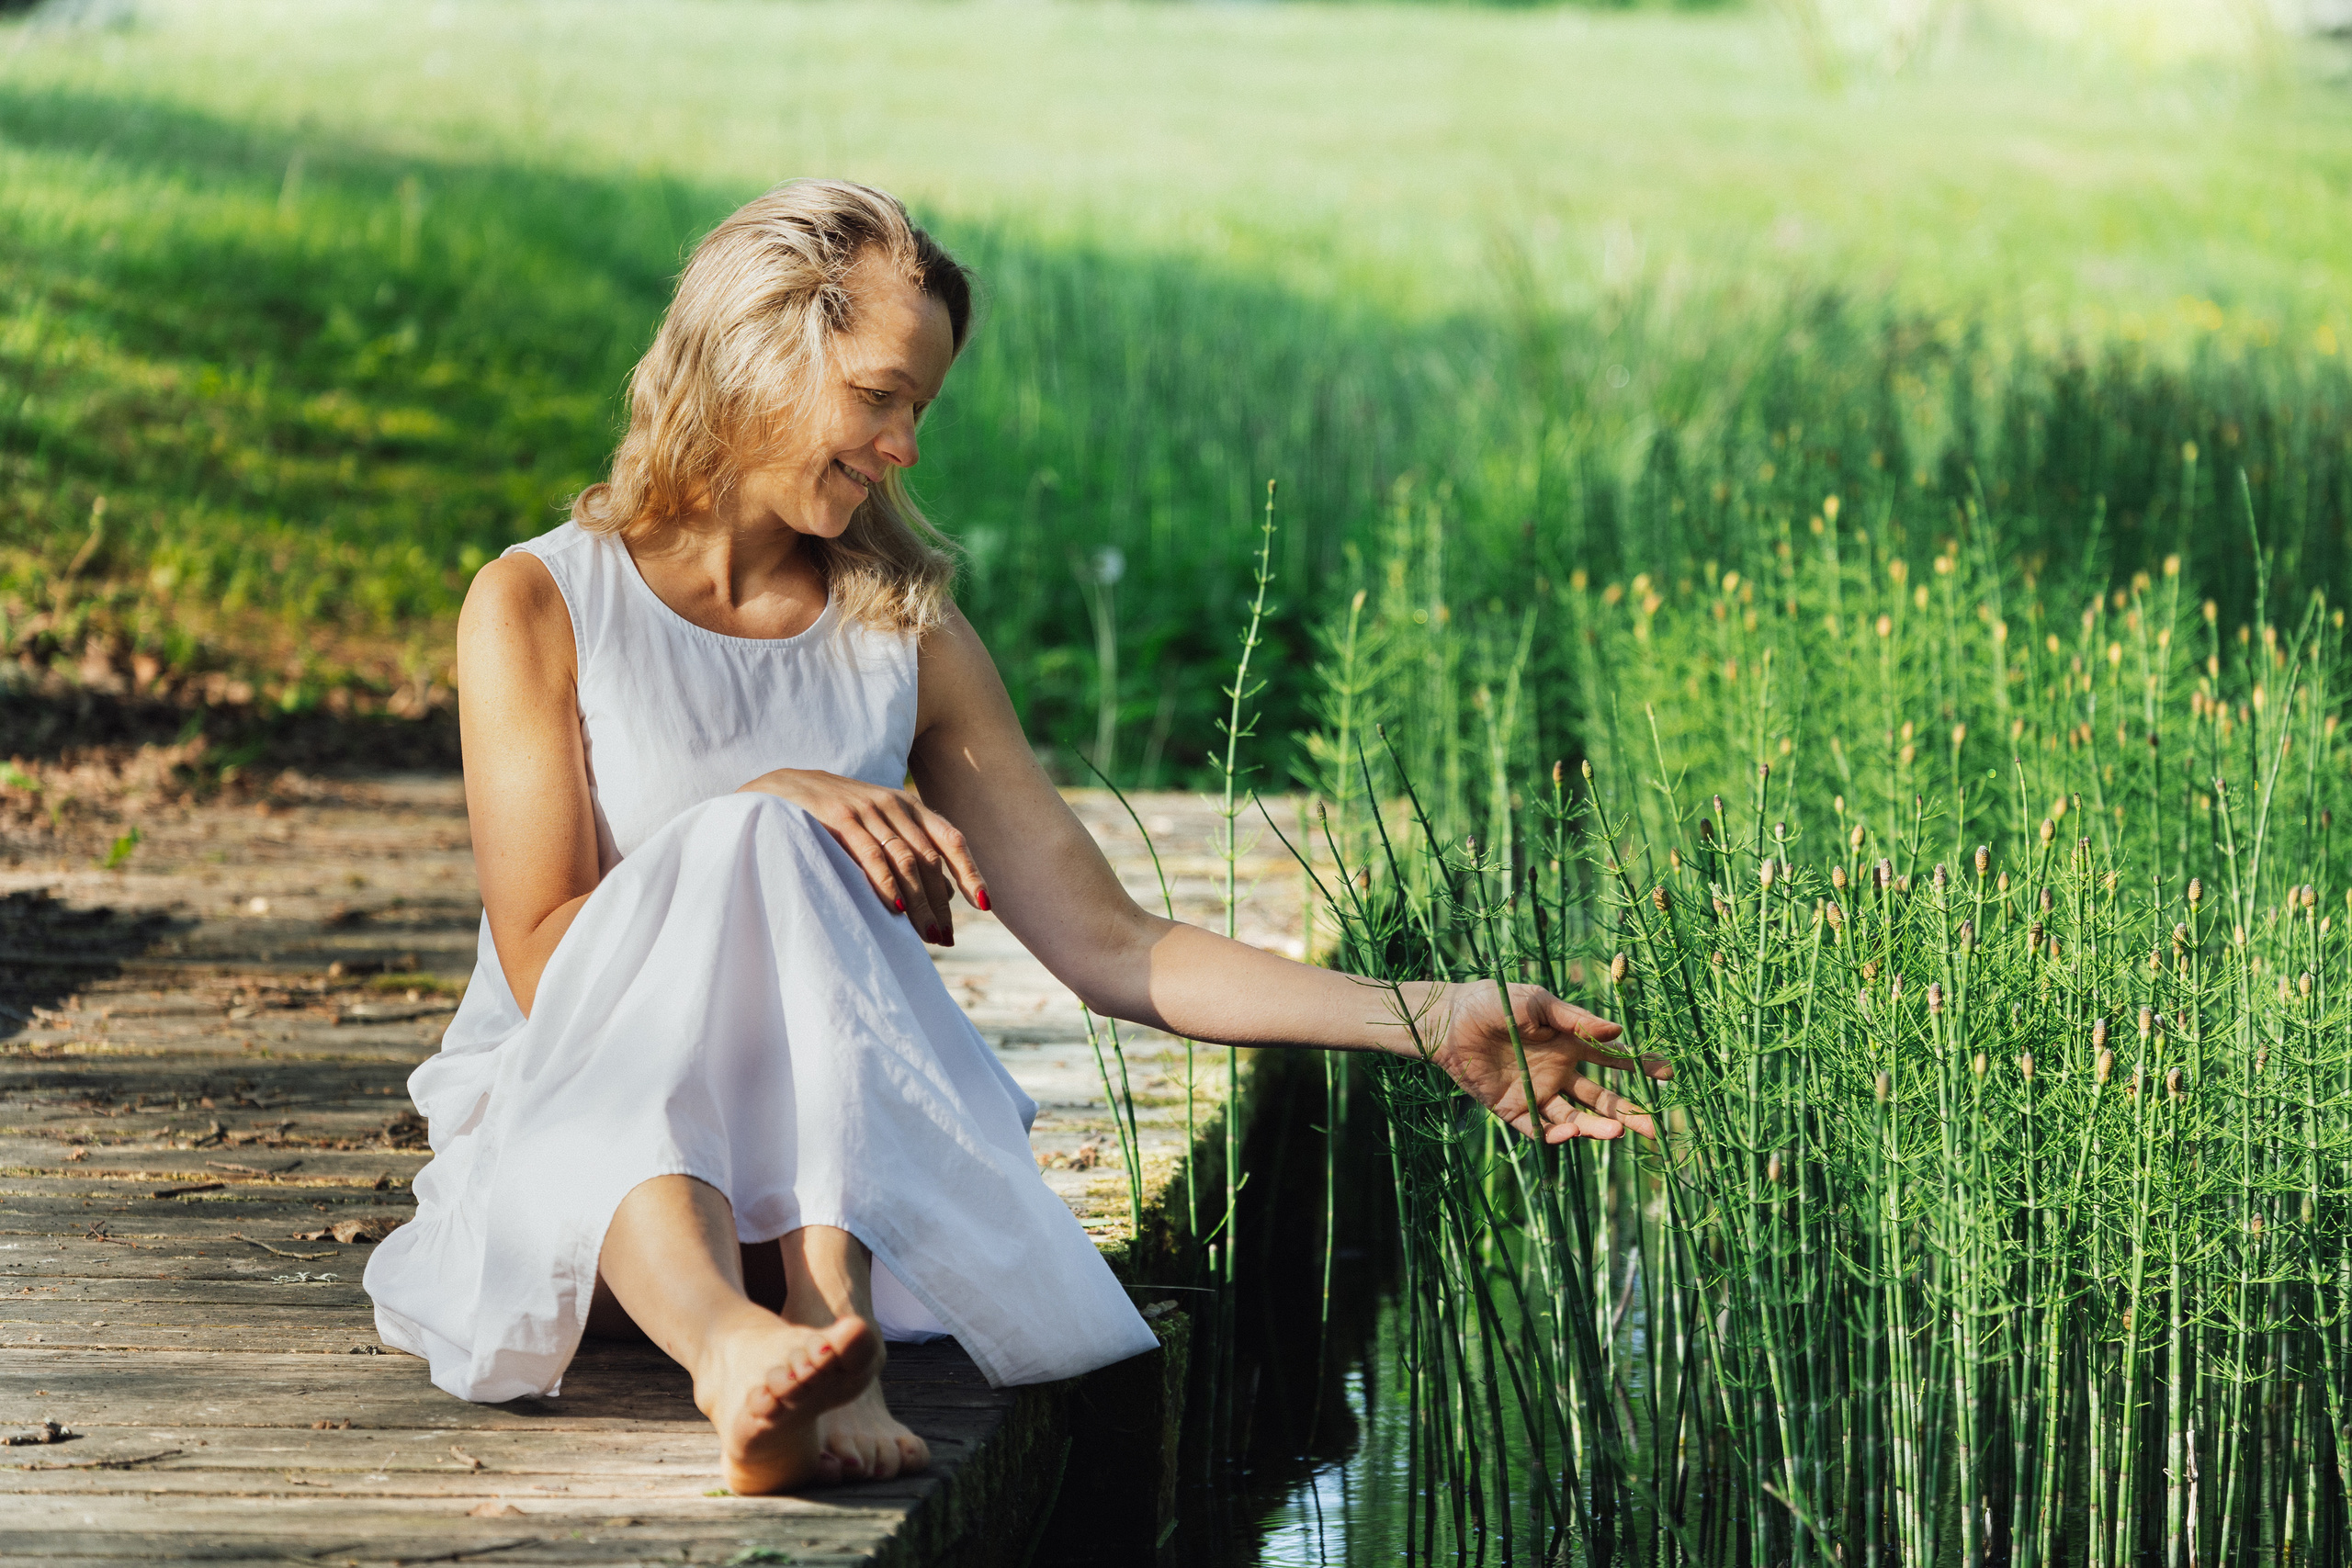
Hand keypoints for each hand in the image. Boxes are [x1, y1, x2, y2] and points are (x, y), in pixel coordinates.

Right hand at [736, 769, 988, 945]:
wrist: (781, 788)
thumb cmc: (834, 815)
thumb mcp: (878, 825)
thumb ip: (909, 851)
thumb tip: (947, 894)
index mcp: (908, 806)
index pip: (951, 839)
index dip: (970, 872)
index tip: (984, 905)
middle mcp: (893, 805)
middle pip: (930, 859)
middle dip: (941, 903)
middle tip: (945, 938)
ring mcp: (867, 810)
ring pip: (906, 862)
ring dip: (920, 903)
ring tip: (928, 935)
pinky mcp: (839, 818)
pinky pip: (871, 855)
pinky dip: (886, 884)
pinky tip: (895, 910)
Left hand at [1423, 982, 1667, 1142]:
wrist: (1449, 1020)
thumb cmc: (1494, 1001)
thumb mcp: (1539, 1004)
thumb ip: (1575, 1019)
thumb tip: (1617, 1031)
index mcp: (1570, 1044)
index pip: (1614, 1059)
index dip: (1642, 1066)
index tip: (1668, 1074)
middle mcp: (1559, 1071)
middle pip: (1601, 1099)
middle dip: (1628, 1113)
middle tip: (1653, 1128)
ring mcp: (1538, 1092)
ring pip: (1576, 1119)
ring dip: (1596, 1128)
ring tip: (1616, 1133)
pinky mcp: (1513, 1109)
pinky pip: (1539, 1129)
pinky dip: (1555, 1135)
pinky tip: (1569, 1133)